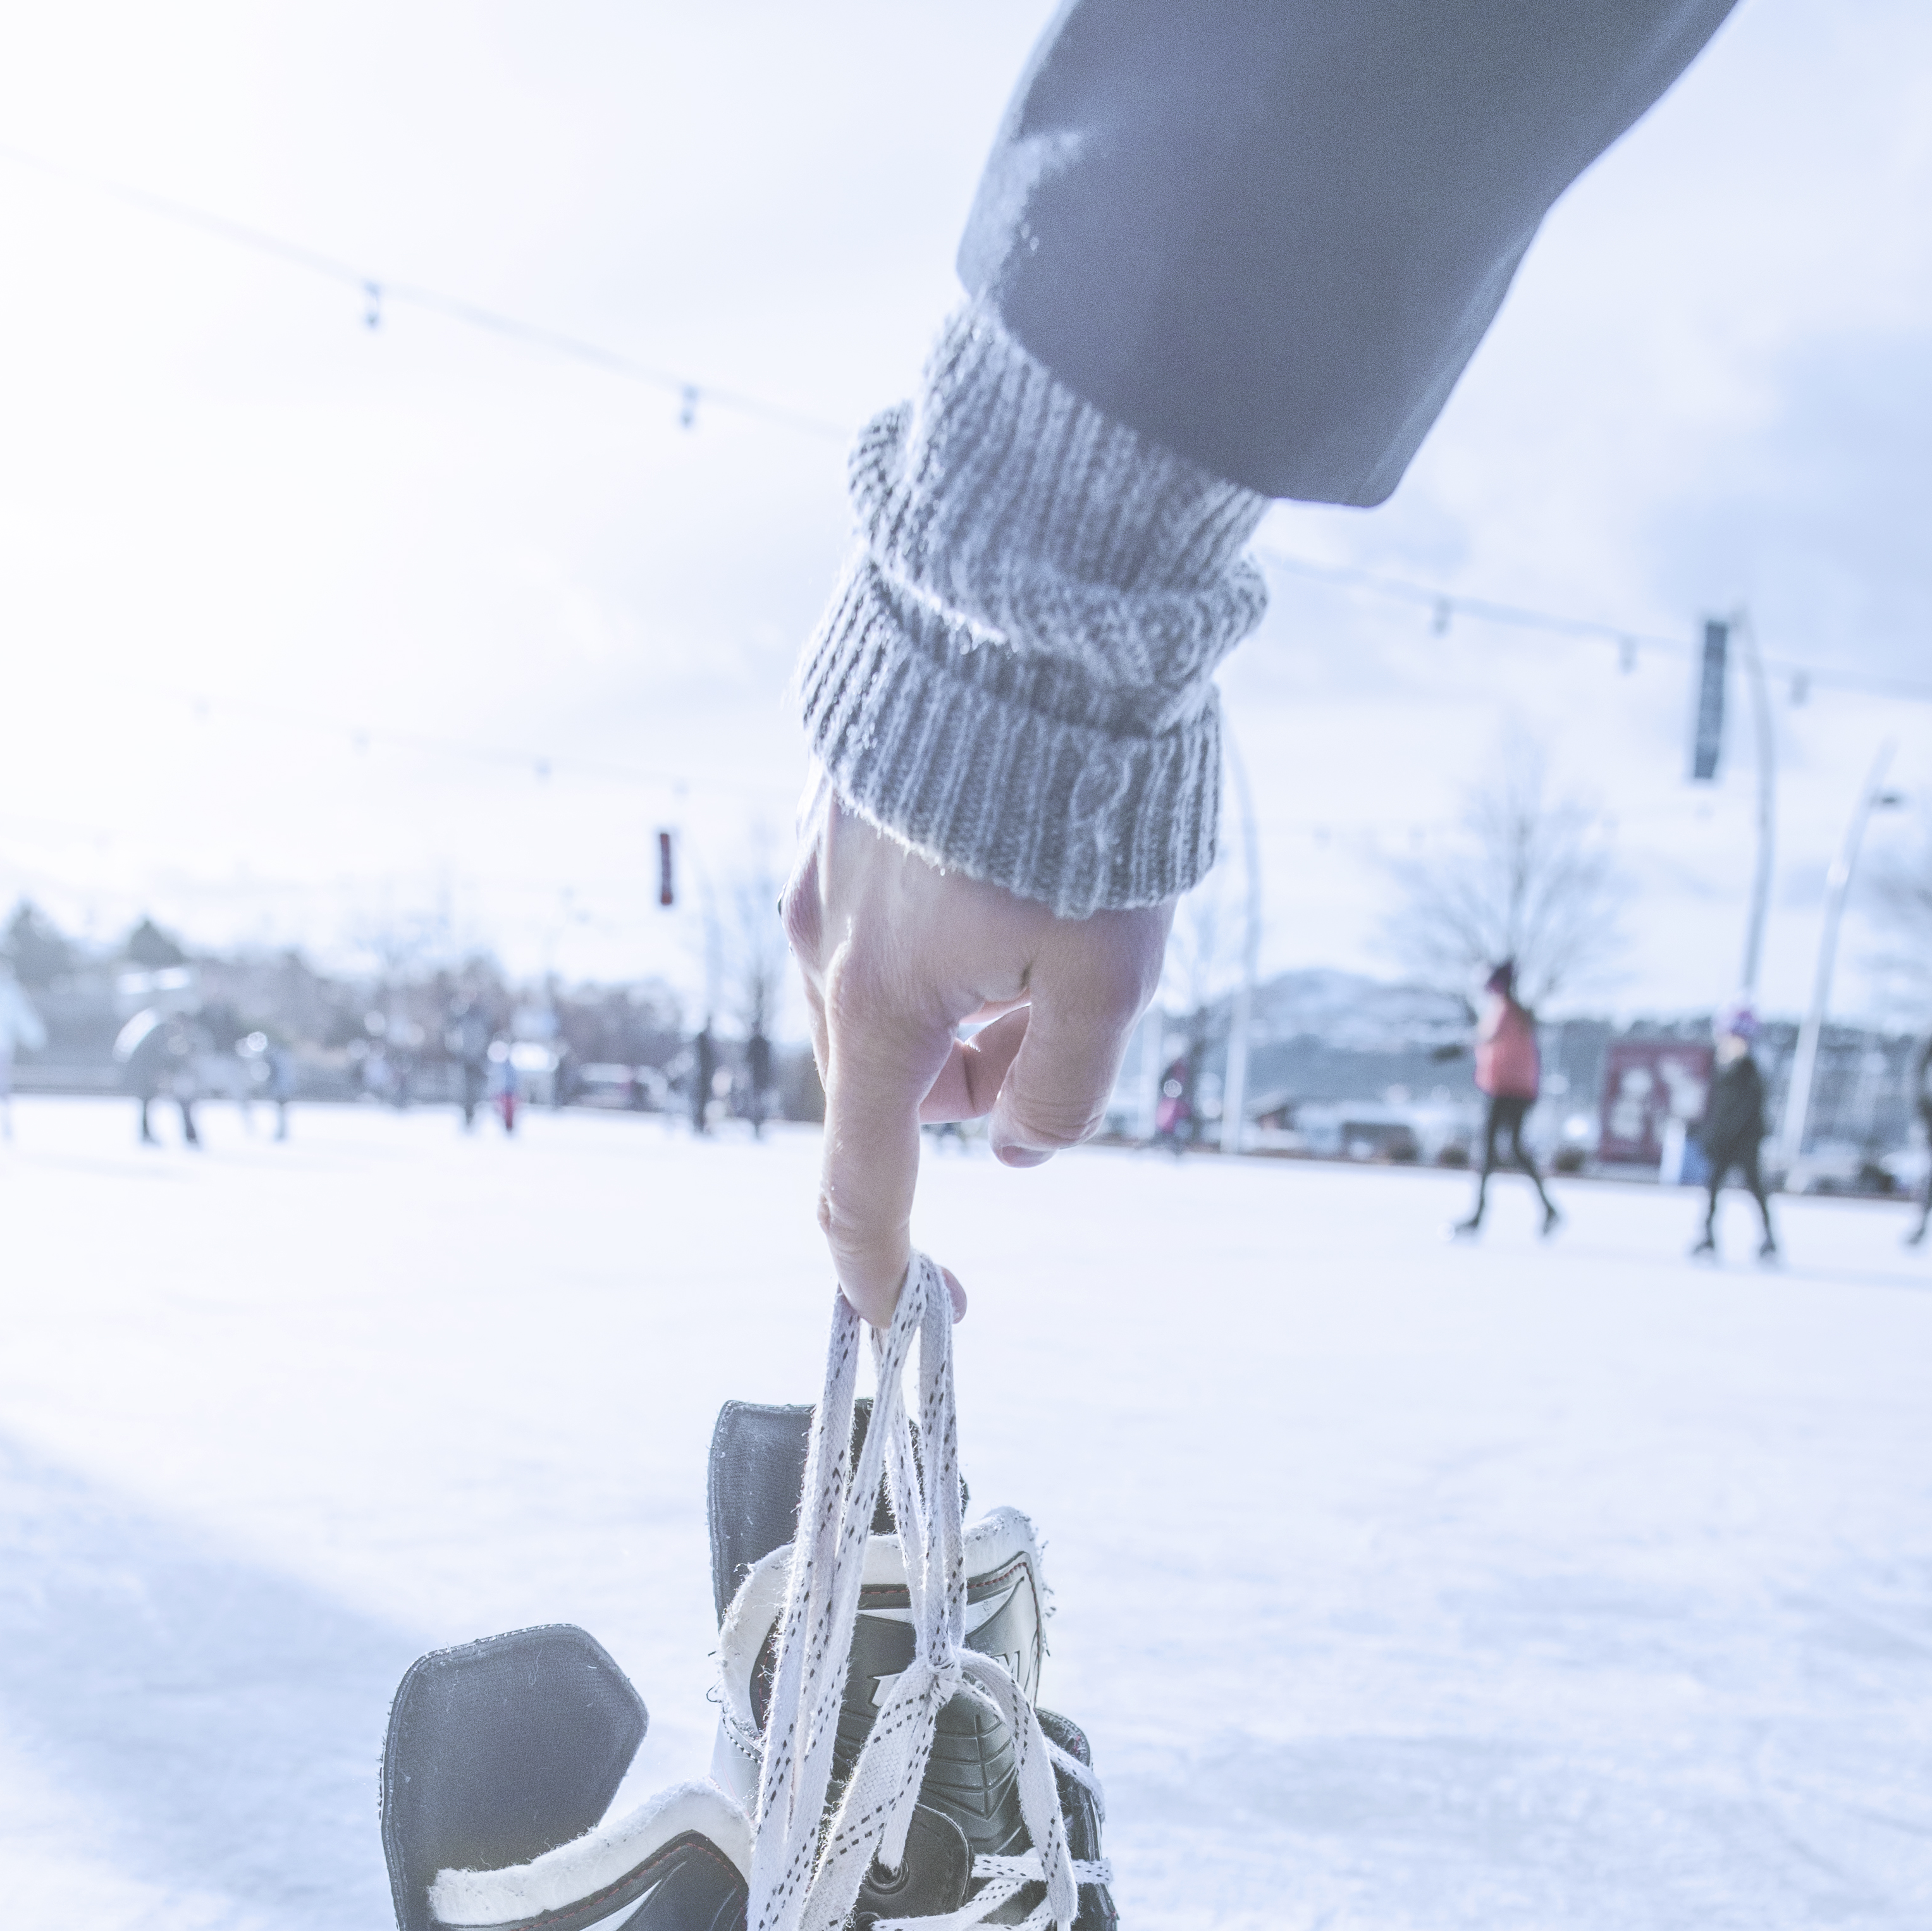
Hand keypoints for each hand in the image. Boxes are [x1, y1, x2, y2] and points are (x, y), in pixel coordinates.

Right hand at [784, 792, 1170, 1326]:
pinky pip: (883, 918)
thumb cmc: (1079, 804)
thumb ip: (1062, 1094)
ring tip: (1054, 915)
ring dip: (964, 1003)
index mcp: (879, 1011)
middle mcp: (823, 950)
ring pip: (891, 1000)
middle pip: (891, 1084)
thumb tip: (1016, 1146)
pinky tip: (1010, 860)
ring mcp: (819, 874)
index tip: (907, 1317)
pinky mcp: (838, 811)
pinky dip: (944, 931)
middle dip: (970, 1085)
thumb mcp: (1112, 979)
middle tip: (1060, 1018)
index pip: (860, 1185)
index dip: (881, 1271)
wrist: (1032, 613)